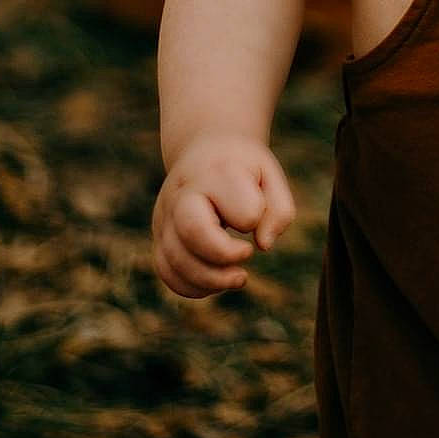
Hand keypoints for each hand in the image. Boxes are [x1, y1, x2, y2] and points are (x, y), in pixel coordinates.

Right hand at [152, 134, 296, 299]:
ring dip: (210, 280)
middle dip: (223, 256)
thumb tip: (264, 245)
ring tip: (238, 277)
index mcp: (218, 173)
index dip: (253, 218)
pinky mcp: (159, 236)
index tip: (257, 216)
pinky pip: (166, 271)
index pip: (238, 208)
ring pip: (175, 259)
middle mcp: (185, 193)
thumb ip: (279, 210)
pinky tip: (215, 281)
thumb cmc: (242, 169)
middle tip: (247, 255)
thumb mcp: (270, 176)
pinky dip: (192, 286)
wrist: (204, 151)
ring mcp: (166, 215)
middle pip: (193, 231)